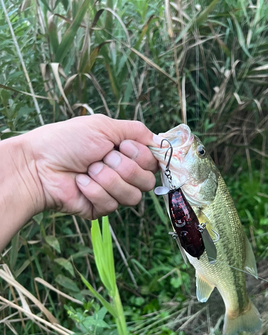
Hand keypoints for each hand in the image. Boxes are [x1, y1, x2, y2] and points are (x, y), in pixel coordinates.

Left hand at [22, 114, 159, 219]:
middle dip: (124, 167)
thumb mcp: (104, 126)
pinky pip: (112, 205)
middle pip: (147, 181)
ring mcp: (113, 193)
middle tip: (102, 157)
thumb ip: (136, 131)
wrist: (39, 164)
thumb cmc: (67, 141)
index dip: (143, 156)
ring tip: (88, 170)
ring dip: (108, 179)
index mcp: (126, 153)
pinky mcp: (100, 208)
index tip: (123, 146)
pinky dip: (94, 190)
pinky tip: (80, 182)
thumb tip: (161, 141)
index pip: (154, 162)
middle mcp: (123, 173)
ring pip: (133, 196)